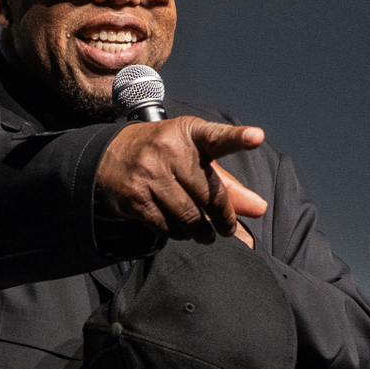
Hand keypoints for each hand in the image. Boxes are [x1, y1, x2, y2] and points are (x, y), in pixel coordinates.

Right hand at [95, 117, 269, 243]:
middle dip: (224, 219)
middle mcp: (169, 149)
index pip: (218, 137)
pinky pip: (167, 226)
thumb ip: (228, 184)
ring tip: (205, 235)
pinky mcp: (135, 196)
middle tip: (228, 229)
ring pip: (189, 216)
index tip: (256, 137)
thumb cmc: (166, 157)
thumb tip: (259, 209)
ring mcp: (150, 172)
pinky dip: (178, 234)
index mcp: (190, 134)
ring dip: (201, 232)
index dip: (238, 138)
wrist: (110, 156)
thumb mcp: (196, 159)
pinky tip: (179, 230)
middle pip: (209, 195)